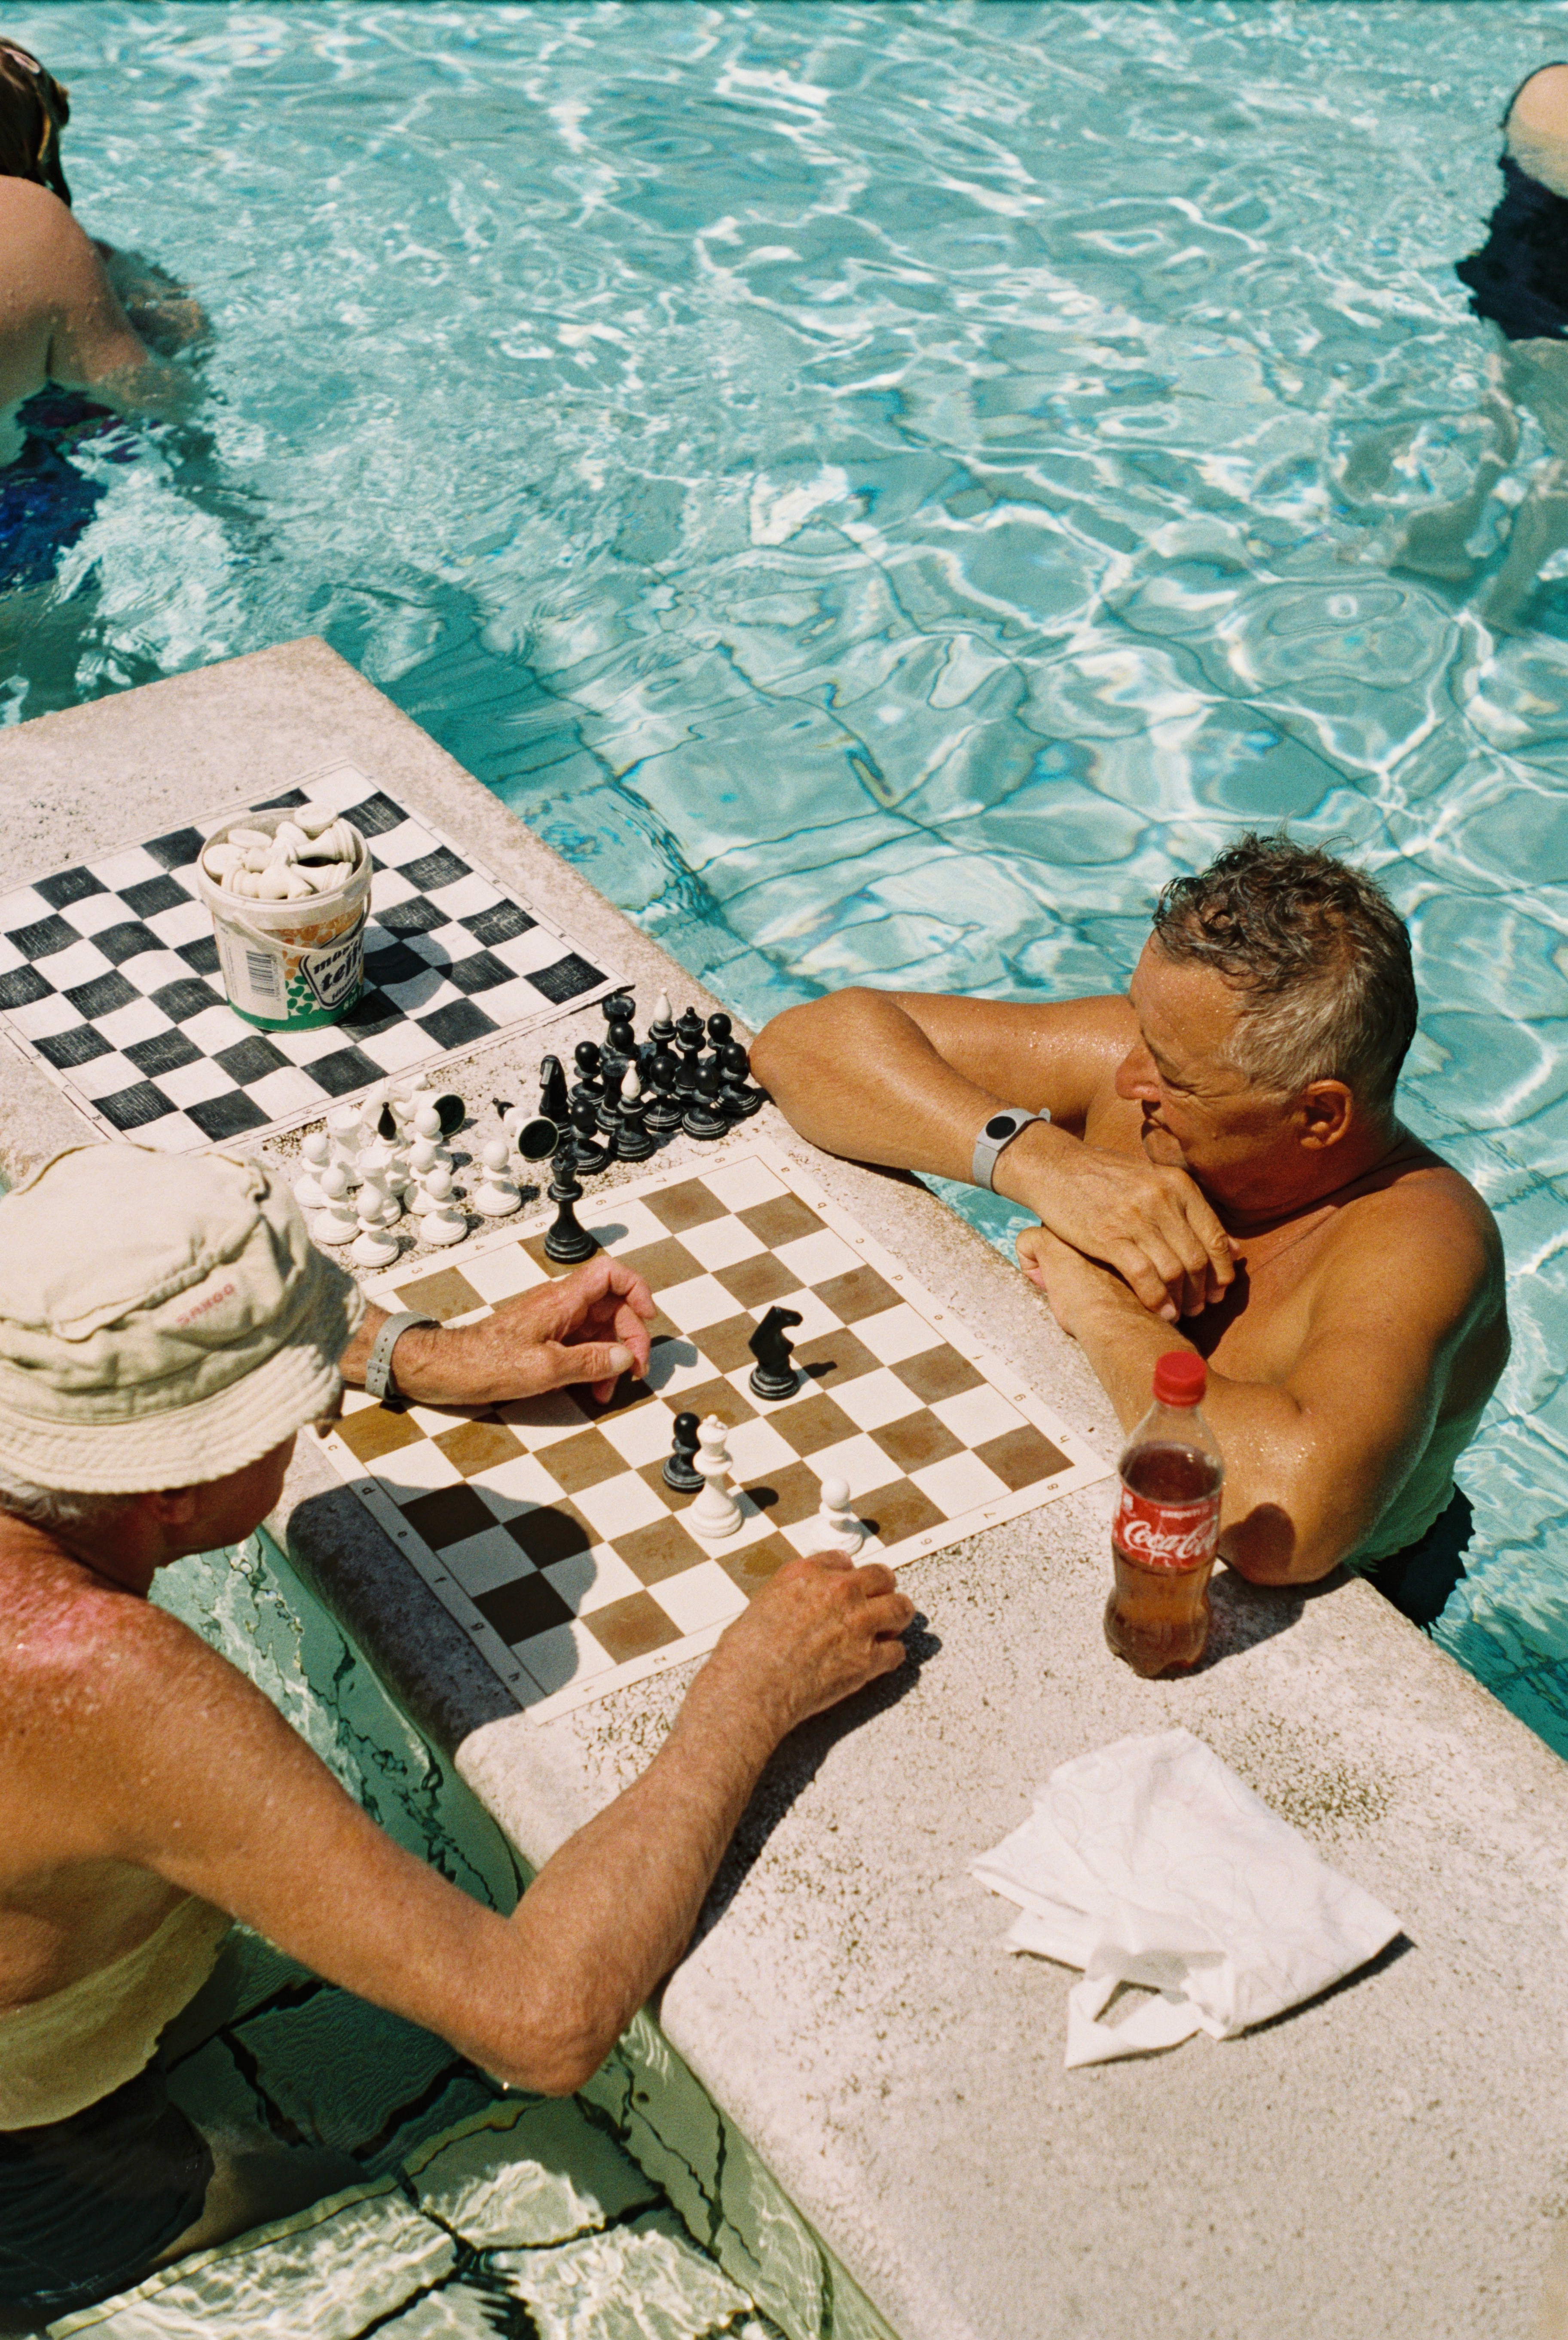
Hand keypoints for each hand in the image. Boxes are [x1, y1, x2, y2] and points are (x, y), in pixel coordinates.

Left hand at [392, 1258, 655, 1406]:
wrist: (446, 1368)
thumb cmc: (484, 1363)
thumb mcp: (544, 1369)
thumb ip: (588, 1362)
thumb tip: (622, 1357)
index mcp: (561, 1301)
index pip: (611, 1274)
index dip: (637, 1290)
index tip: (649, 1317)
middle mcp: (560, 1305)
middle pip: (612, 1307)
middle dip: (629, 1338)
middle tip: (633, 1370)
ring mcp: (553, 1321)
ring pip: (599, 1329)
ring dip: (612, 1357)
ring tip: (609, 1388)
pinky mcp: (545, 1338)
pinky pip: (581, 1344)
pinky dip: (593, 1364)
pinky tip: (591, 1387)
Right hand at [707, 1553, 914, 1734]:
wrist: (752, 1686)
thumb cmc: (746, 1654)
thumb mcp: (762, 1604)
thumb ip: (791, 1596)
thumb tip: (798, 1606)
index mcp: (806, 1574)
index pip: (842, 1560)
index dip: (848, 1574)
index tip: (849, 1583)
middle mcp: (838, 1591)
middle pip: (881, 1576)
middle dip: (881, 1589)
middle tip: (878, 1601)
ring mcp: (858, 1623)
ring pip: (900, 1608)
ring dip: (896, 1617)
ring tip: (890, 1626)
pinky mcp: (869, 1658)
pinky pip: (897, 1651)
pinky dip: (890, 1656)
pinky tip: (881, 1659)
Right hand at [1005, 1136, 1231, 1321]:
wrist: (1056, 1167)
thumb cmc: (1106, 1177)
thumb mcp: (1154, 1182)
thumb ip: (1191, 1213)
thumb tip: (1233, 1248)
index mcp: (1178, 1185)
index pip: (1215, 1236)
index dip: (1222, 1271)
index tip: (1219, 1291)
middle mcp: (1162, 1200)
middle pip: (1196, 1258)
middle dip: (1202, 1290)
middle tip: (1200, 1308)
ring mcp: (1135, 1218)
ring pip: (1174, 1270)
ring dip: (1181, 1299)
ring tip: (1179, 1313)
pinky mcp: (1108, 1236)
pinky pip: (1143, 1275)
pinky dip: (1156, 1298)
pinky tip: (1159, 1311)